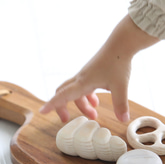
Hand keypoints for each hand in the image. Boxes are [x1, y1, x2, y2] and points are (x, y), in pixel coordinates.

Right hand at [40, 15, 158, 122]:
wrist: (121, 43)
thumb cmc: (118, 62)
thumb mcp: (121, 86)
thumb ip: (120, 104)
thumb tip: (123, 120)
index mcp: (83, 82)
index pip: (62, 95)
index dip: (52, 104)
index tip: (42, 111)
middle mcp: (80, 78)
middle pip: (63, 93)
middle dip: (62, 107)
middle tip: (66, 119)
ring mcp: (85, 75)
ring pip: (75, 91)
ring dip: (81, 104)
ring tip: (94, 115)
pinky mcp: (91, 72)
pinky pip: (82, 87)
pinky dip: (86, 96)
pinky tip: (96, 102)